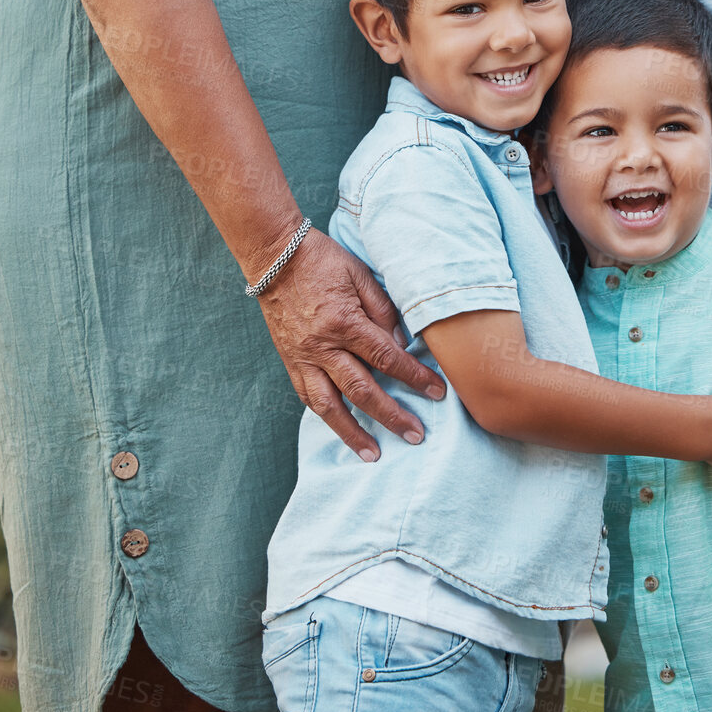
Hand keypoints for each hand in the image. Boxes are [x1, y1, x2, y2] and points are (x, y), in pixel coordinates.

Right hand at [257, 227, 444, 459]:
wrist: (275, 256)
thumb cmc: (322, 260)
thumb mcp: (360, 274)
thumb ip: (383, 310)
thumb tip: (400, 343)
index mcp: (345, 322)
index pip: (387, 358)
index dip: (414, 377)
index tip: (436, 392)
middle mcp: (323, 347)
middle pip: (362, 390)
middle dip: (391, 415)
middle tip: (415, 435)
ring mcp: (303, 357)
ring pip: (330, 406)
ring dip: (353, 433)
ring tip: (373, 454)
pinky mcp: (290, 361)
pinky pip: (307, 396)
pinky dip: (326, 415)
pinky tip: (341, 428)